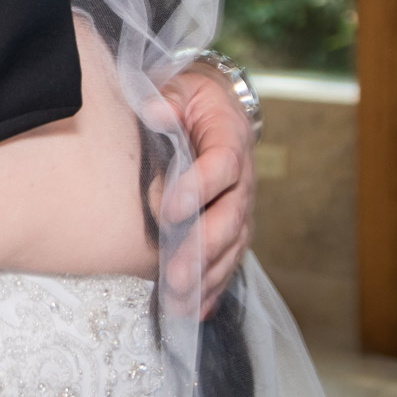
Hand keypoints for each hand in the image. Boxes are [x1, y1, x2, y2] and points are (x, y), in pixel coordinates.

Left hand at [157, 64, 255, 316]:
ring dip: (205, 277)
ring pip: (230, 247)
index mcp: (229, 137)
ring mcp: (238, 207)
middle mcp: (241, 179)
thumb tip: (155, 110)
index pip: (222, 164)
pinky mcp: (229, 229)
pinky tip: (195, 310)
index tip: (168, 209)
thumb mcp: (177, 86)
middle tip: (175, 273)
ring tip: (179, 301)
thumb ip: (167, 98)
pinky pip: (226, 261)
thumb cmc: (186, 97)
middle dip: (202, 248)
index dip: (199, 187)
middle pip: (230, 217)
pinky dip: (212, 287)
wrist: (208, 108)